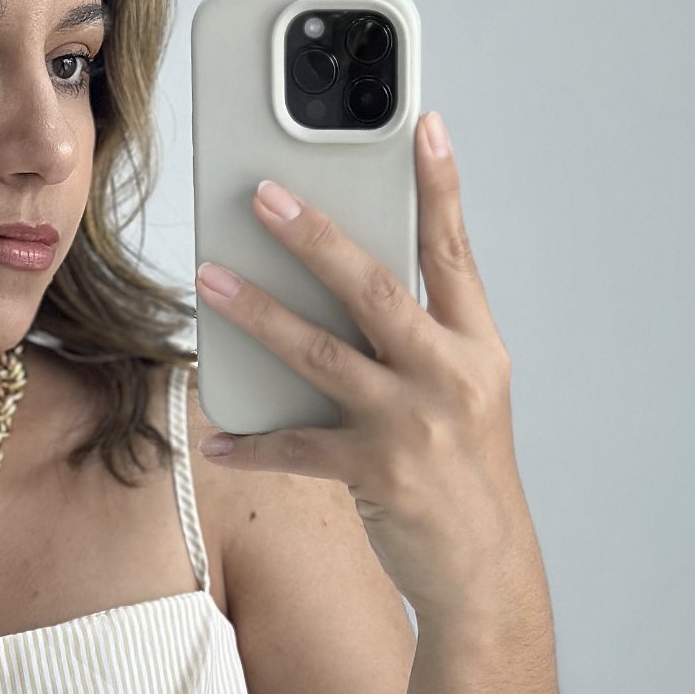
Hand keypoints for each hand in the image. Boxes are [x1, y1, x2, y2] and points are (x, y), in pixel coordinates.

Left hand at [194, 110, 536, 623]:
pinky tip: (216, 438)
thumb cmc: (463, 474)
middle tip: (262, 194)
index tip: (423, 122)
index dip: (440, 184)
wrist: (486, 570)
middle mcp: (449, 374)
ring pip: (320, 353)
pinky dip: (252, 443)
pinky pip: (296, 448)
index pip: (453, 250)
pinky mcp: (377, 472)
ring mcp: (413, 422)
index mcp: (475, 344)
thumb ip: (419, 339)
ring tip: (208, 281)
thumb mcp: (464, 394)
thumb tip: (345, 286)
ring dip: (257, 314)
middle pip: (372, 287)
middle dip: (313, 236)